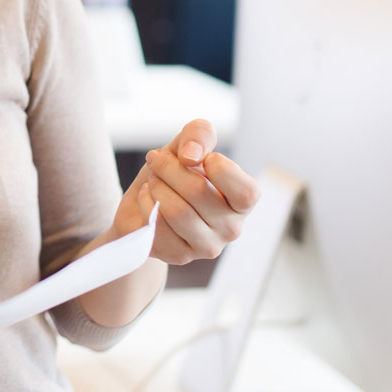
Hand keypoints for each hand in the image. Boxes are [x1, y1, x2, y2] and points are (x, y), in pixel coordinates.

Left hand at [114, 119, 258, 264]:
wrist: (145, 202)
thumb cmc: (176, 173)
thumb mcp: (189, 144)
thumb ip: (199, 135)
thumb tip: (192, 155)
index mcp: (243, 202)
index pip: (246, 192)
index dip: (220, 168)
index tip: (201, 158)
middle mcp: (232, 228)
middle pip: (198, 192)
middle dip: (169, 168)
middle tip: (157, 160)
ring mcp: (206, 246)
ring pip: (176, 211)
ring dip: (156, 185)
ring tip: (153, 179)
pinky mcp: (179, 256)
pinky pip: (157, 227)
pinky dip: (146, 203)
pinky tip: (148, 198)